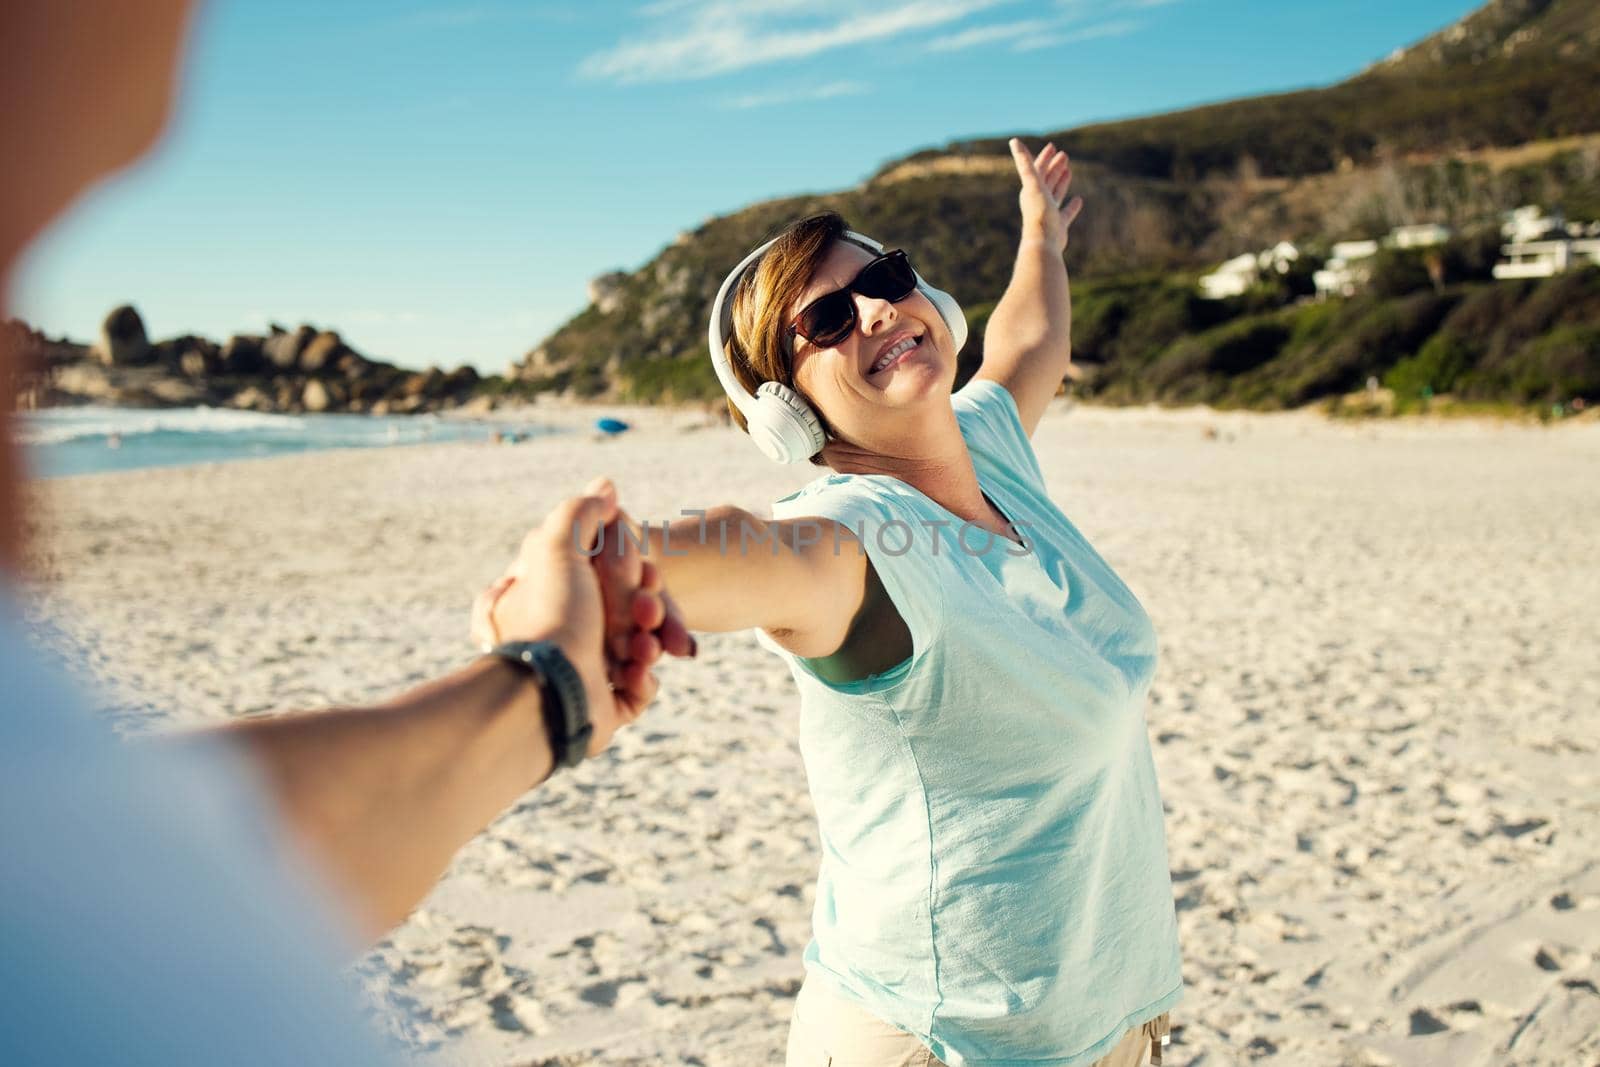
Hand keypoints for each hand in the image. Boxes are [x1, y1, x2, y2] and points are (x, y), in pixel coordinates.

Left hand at [470, 479, 691, 754]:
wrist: (553, 694)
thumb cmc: (553, 617)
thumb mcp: (558, 548)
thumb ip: (580, 513)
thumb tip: (605, 488)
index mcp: (547, 596)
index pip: (600, 571)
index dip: (629, 569)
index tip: (640, 572)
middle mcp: (561, 632)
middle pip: (625, 609)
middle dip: (645, 609)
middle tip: (646, 613)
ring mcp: (582, 671)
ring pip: (638, 647)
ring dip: (648, 643)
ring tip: (643, 651)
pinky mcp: (602, 706)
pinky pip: (638, 686)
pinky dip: (642, 680)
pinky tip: (636, 677)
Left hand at [1009, 138, 1082, 255]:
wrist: (1043, 242)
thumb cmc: (1038, 212)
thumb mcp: (1032, 183)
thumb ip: (1024, 162)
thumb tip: (1014, 140)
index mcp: (1031, 191)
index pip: (1037, 170)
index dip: (1044, 158)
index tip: (1052, 147)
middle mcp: (1038, 201)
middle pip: (1046, 180)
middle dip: (1054, 167)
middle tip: (1064, 155)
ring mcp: (1048, 213)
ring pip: (1055, 194)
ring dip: (1061, 182)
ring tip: (1068, 171)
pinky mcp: (1058, 226)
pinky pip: (1066, 213)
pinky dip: (1072, 206)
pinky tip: (1079, 200)